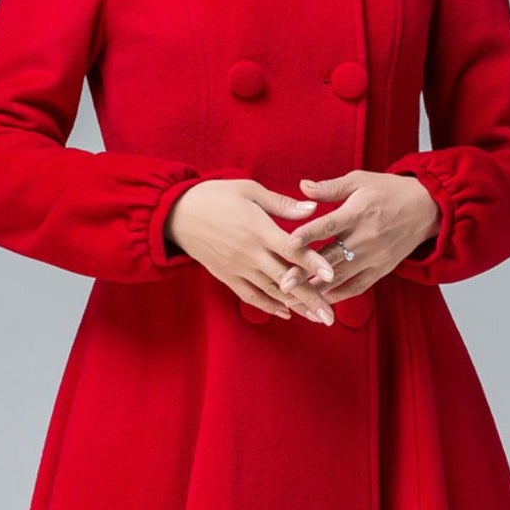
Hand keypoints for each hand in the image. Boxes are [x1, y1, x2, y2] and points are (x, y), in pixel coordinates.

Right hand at [164, 178, 345, 322]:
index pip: (290, 249)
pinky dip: (269, 306)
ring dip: (295, 307)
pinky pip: (251, 296)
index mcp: (257, 229)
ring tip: (317, 318)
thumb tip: (313, 208)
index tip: (332, 275)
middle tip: (330, 317)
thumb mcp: (249, 190)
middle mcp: (249, 253)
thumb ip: (282, 204)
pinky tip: (287, 313)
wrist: (177, 214)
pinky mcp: (227, 276)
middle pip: (285, 279)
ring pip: (271, 291)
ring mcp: (237, 268)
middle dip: (310, 298)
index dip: (312, 262)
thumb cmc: (216, 196)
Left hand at [273, 171, 438, 305]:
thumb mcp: (360, 181)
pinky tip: (318, 302)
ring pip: (341, 277)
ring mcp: (375, 257)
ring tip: (293, 300)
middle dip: (305, 272)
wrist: (427, 208)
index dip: (308, 235)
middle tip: (282, 283)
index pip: (329, 225)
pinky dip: (338, 296)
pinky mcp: (381, 270)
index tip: (287, 245)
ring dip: (316, 290)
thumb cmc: (389, 190)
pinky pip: (357, 287)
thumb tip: (302, 186)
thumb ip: (330, 187)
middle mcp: (367, 237)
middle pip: (331, 257)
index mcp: (359, 212)